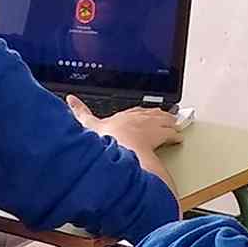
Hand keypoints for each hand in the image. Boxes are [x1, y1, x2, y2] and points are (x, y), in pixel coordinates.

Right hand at [65, 96, 180, 153]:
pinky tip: (178, 138)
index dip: (140, 113)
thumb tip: (69, 99)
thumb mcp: (88, 125)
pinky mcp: (159, 134)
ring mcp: (150, 125)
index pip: (134, 111)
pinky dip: (175, 136)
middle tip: (165, 116)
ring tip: (174, 124)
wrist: (118, 147)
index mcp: (122, 116)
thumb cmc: (105, 139)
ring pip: (163, 121)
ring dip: (169, 122)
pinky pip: (171, 134)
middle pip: (151, 113)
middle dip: (158, 115)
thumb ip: (79, 111)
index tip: (142, 113)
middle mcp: (137, 118)